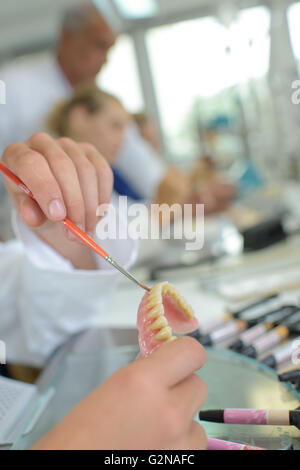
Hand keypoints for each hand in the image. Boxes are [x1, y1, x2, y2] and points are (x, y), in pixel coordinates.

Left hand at [1, 133, 112, 268]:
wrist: (52, 201)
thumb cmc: (35, 204)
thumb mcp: (27, 212)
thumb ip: (28, 213)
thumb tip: (33, 218)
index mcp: (16, 154)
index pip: (30, 163)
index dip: (46, 189)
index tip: (58, 216)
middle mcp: (41, 142)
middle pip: (63, 166)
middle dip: (73, 202)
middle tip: (76, 230)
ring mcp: (68, 145)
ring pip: (86, 171)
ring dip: (90, 206)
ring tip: (86, 230)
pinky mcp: (90, 151)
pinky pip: (103, 173)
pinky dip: (102, 198)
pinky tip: (96, 216)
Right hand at [32, 337, 207, 449]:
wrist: (73, 464)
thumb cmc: (82, 432)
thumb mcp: (114, 387)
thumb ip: (145, 373)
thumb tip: (166, 365)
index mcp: (144, 381)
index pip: (191, 352)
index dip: (185, 355)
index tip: (178, 361)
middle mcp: (168, 410)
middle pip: (198, 385)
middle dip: (181, 389)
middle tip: (160, 398)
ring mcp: (180, 443)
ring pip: (198, 419)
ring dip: (182, 421)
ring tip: (154, 430)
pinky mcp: (184, 463)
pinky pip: (194, 445)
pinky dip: (180, 445)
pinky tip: (157, 447)